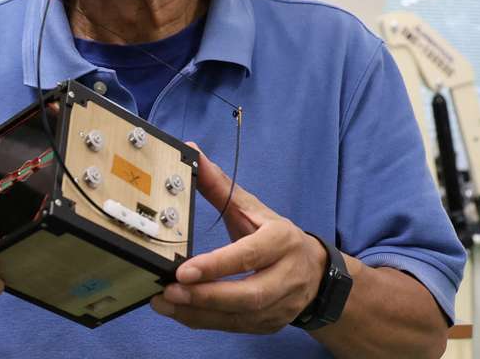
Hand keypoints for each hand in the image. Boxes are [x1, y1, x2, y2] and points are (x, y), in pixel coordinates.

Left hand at [150, 142, 328, 333]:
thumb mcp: (254, 209)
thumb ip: (220, 186)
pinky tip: (178, 312)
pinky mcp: (268, 325)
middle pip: (248, 294)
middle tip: (169, 291)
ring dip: (198, 312)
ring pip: (239, 316)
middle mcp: (286, 276)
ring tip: (164, 302)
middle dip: (206, 296)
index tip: (184, 269)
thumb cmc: (276, 237)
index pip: (250, 255)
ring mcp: (279, 305)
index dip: (218, 264)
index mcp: (282, 241)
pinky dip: (203, 321)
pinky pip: (233, 327)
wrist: (316, 275)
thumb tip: (192, 152)